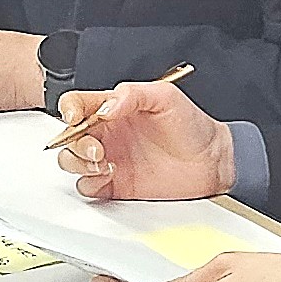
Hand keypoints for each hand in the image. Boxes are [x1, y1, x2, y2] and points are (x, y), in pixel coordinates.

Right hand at [53, 81, 236, 201]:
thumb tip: (107, 106)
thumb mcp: (166, 97)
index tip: (76, 117)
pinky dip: (90, 183)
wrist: (211, 161)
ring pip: (71, 162)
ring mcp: (109, 160)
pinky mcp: (115, 185)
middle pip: (68, 136)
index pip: (77, 105)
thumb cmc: (192, 126)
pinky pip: (87, 187)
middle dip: (75, 143)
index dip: (69, 109)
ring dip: (78, 163)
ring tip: (102, 162)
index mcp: (113, 109)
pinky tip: (110, 176)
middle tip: (98, 149)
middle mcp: (107, 134)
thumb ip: (134, 94)